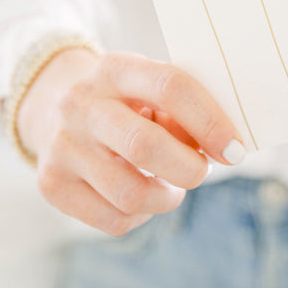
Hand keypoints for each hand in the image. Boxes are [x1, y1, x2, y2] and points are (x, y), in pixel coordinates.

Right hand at [17, 48, 245, 235]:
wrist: (54, 105)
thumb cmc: (125, 99)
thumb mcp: (151, 87)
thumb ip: (185, 110)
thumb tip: (225, 148)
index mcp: (116, 68)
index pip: (170, 87)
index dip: (210, 121)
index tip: (235, 149)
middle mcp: (82, 104)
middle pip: (144, 146)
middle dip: (189, 169)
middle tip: (203, 171)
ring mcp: (62, 146)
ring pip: (131, 194)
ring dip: (168, 197)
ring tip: (172, 184)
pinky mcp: (51, 184)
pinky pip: (114, 219)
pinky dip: (142, 215)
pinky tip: (142, 194)